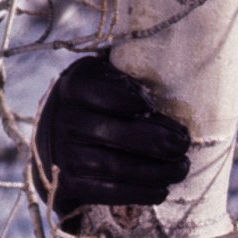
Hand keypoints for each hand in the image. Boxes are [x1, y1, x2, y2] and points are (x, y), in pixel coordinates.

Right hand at [34, 54, 190, 220]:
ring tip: (181, 168)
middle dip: (158, 142)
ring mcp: (61, 153)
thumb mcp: (104, 79)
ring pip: (115, 166)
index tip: (160, 111)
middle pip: (116, 133)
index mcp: (75, 85)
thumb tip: (172, 44)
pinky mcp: (65, 184)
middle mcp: (62, 118)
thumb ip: (127, 68)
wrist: (54, 151)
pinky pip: (108, 191)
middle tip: (184, 145)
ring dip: (157, 171)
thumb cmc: (96, 109)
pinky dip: (140, 192)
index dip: (136, 103)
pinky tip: (162, 189)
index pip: (109, 95)